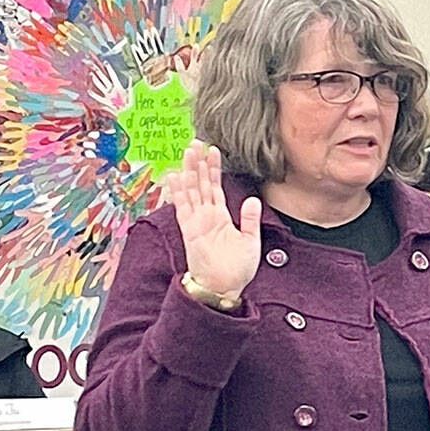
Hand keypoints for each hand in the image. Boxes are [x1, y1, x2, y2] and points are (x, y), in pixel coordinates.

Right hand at [165, 142, 261, 296]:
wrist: (224, 288)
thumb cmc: (237, 269)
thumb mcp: (250, 241)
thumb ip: (250, 220)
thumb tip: (253, 199)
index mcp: (221, 217)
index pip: (216, 186)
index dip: (214, 168)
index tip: (213, 150)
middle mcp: (206, 216)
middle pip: (200, 183)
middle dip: (198, 162)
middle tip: (196, 141)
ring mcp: (196, 221)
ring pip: (191, 190)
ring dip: (189, 171)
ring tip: (188, 151)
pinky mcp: (189, 230)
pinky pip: (183, 207)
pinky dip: (179, 192)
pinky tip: (176, 176)